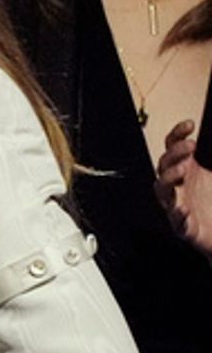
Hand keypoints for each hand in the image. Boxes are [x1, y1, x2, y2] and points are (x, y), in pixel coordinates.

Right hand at [155, 119, 211, 254]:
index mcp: (188, 171)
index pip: (173, 147)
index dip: (178, 134)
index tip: (189, 125)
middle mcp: (180, 186)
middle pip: (164, 165)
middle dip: (174, 154)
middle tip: (189, 146)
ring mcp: (178, 205)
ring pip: (163, 190)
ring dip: (169, 178)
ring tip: (182, 171)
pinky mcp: (184, 228)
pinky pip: (176, 221)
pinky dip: (178, 215)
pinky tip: (183, 209)